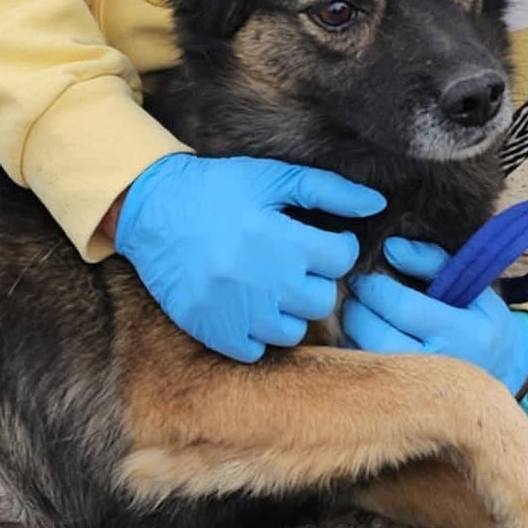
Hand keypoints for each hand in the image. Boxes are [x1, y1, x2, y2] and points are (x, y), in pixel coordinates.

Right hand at [115, 153, 385, 360]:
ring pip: (292, 330)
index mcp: (278, 238)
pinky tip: (248, 307)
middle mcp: (259, 279)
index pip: (341, 258)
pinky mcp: (212, 330)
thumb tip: (376, 203)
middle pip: (322, 299)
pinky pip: (255, 351)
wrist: (151, 208)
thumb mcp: (273, 176)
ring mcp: (234, 310)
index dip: (336, 247)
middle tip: (293, 264)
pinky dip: (257, 334)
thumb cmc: (218, 189)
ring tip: (271, 286)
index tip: (319, 241)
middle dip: (314, 281)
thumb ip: (329, 189)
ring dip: (290, 310)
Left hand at [341, 237, 527, 427]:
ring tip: (362, 310)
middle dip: (356, 306)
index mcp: (462, 333)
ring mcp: (417, 386)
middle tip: (357, 290)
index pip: (401, 306)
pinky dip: (357, 347)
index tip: (366, 273)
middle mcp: (437, 364)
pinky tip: (368, 333)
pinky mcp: (402, 398)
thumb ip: (434, 262)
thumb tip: (390, 248)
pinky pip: (366, 370)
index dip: (374, 285)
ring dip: (352, 326)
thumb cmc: (484, 324)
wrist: (505, 374)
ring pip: (364, 353)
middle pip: (373, 333)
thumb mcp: (474, 287)